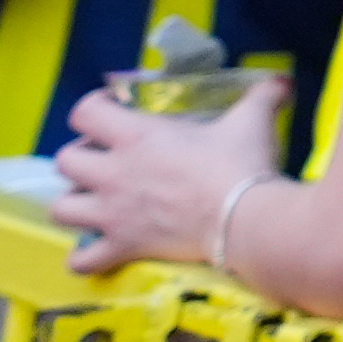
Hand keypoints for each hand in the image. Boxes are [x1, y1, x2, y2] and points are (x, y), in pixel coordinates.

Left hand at [55, 72, 288, 277]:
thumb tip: (281, 81)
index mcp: (136, 136)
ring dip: (74, 204)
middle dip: (80, 158)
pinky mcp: (122, 246)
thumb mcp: (252, 120)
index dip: (93, 107)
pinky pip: (82, 260)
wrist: (245, 221)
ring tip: (95, 203)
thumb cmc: (241, 165)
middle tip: (106, 160)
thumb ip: (262, 96)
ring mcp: (112, 214)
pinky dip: (85, 257)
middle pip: (64, 161)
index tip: (113, 110)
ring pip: (61, 209)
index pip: (84, 112)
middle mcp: (113, 173)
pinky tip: (98, 250)